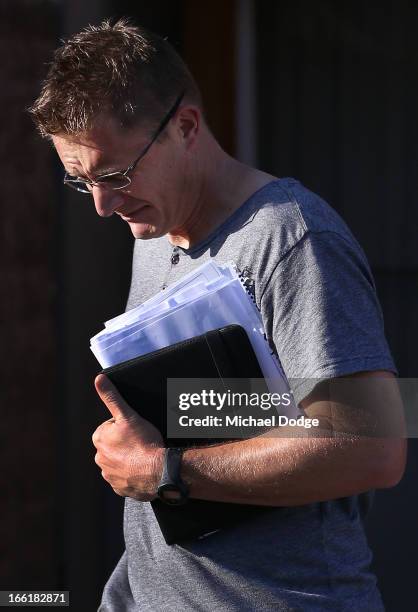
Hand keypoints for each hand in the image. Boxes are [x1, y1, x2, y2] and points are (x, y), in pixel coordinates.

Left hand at [92, 374, 164, 499]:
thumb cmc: (144, 442)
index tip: (137, 430)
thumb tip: (98, 379)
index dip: (127, 426)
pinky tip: (143, 468)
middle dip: (127, 443)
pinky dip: (133, 473)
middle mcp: (100, 458)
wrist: (159, 471)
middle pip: (116, 444)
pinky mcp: (120, 488)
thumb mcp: (128, 415)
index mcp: (99, 438)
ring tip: (144, 455)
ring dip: (130, 458)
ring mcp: (109, 475)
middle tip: (142, 442)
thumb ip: (112, 397)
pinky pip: (125, 478)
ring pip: (120, 461)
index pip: (112, 427)